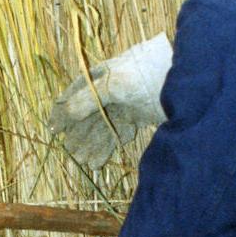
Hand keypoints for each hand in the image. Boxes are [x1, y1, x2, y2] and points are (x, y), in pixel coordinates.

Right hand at [49, 32, 171, 168]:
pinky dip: (106, 147)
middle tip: (70, 153)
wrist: (182, 80)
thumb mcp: (114, 84)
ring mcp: (124, 103)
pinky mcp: (137, 116)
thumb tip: (66, 114)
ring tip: (82, 162)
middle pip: (87, 115)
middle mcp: (109, 90)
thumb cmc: (146, 75)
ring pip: (101, 127)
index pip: (74, 94)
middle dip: (78, 135)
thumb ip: (88, 99)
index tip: (52, 130)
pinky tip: (97, 161)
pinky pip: (116, 133)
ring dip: (90, 144)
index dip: (62, 112)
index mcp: (100, 76)